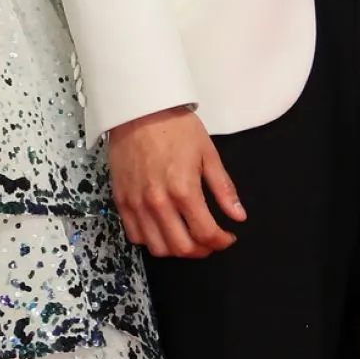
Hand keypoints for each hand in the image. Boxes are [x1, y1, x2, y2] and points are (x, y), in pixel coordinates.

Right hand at [108, 106, 245, 258]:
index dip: (221, 242)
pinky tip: (162, 228)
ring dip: (177, 249)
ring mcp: (137, 203)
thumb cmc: (174, 126)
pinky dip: (151, 240)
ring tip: (187, 237)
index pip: (206, 234)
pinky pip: (135, 235)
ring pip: (158, 248)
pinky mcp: (121, 200)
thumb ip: (223, 188)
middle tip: (210, 240)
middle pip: (183, 248)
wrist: (139, 108)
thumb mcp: (207, 153)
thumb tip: (238, 216)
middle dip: (202, 250)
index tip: (227, 237)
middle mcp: (158, 202)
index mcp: (183, 190)